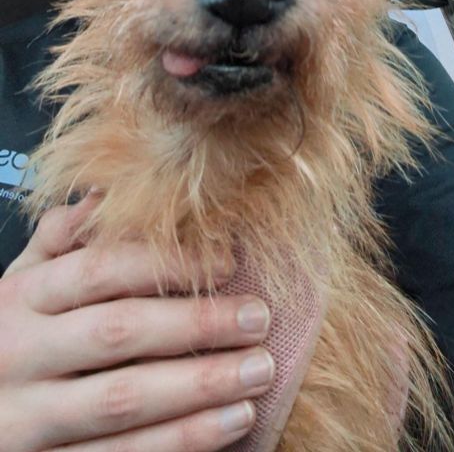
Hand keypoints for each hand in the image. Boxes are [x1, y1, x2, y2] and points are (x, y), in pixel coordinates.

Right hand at [1, 198, 273, 450]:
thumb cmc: (7, 340)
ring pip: (125, 399)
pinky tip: (233, 420)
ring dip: (201, 386)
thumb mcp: (20, 285)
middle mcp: (20, 355)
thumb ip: (61, 242)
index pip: (98, 270)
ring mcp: (30, 417)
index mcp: (19, 299)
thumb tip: (109, 195)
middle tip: (257, 316)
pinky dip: (184, 439)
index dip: (166, 263)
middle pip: (118, 332)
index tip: (228, 260)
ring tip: (259, 369)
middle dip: (196, 323)